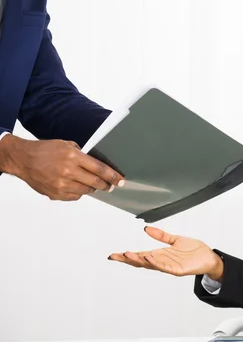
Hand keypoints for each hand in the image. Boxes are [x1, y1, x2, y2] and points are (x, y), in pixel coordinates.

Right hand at [0, 134, 123, 200]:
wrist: (23, 159)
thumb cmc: (45, 150)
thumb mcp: (66, 145)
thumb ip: (82, 154)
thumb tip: (97, 165)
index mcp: (72, 156)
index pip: (99, 168)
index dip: (112, 176)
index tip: (120, 180)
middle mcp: (68, 171)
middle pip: (95, 182)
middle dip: (106, 185)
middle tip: (111, 186)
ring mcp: (61, 184)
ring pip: (86, 190)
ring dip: (91, 187)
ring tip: (89, 183)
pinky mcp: (55, 194)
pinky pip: (75, 196)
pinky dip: (78, 192)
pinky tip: (74, 185)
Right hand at [108, 227, 223, 279]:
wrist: (210, 258)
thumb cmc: (195, 251)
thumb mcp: (175, 240)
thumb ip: (161, 235)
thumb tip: (146, 228)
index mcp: (161, 254)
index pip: (140, 255)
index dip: (128, 255)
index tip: (115, 254)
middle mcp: (163, 261)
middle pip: (142, 262)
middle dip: (128, 259)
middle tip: (116, 256)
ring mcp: (170, 266)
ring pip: (151, 265)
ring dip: (139, 260)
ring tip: (128, 255)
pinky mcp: (178, 270)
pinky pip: (165, 267)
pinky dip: (156, 263)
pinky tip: (148, 258)